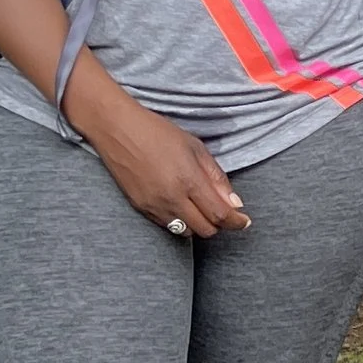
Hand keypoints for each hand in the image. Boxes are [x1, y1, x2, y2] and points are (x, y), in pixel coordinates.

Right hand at [77, 89, 250, 237]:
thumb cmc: (158, 133)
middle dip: (219, 224)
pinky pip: (167, 226)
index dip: (236, 222)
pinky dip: (180, 221)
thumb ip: (216, 178)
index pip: (219, 215)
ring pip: (185, 231)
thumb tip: (234, 203)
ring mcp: (153, 206)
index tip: (244, 222)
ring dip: (199, 224)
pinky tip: (182, 205)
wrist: (118, 130)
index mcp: (188, 180)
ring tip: (201, 207)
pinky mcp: (140, 208)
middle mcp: (171, 198)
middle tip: (224, 212)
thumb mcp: (196, 148)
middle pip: (205, 230)